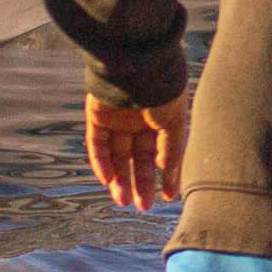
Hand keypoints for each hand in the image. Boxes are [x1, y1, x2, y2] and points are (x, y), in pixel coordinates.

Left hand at [84, 90, 190, 209]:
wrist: (136, 65)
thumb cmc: (162, 91)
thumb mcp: (174, 125)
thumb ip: (171, 153)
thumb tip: (168, 178)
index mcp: (160, 120)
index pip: (161, 154)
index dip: (164, 176)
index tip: (168, 198)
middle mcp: (138, 121)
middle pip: (138, 159)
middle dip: (140, 183)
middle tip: (143, 206)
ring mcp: (116, 119)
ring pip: (116, 156)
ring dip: (119, 179)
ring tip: (124, 201)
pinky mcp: (97, 117)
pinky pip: (97, 145)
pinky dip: (101, 163)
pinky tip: (108, 181)